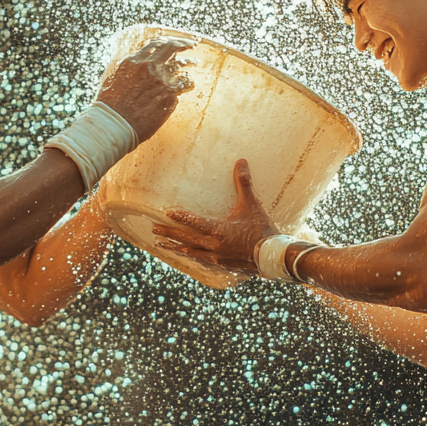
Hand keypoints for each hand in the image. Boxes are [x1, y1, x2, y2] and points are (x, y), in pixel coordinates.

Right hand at [96, 36, 195, 142]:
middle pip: (172, 48)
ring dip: (190, 62)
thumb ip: (129, 68)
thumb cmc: (111, 105)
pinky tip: (188, 84)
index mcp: (134, 61)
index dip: (168, 40)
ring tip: (195, 63)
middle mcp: (149, 67)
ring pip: (182, 66)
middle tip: (192, 45)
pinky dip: (187, 83)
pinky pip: (184, 85)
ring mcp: (161, 81)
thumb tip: (137, 63)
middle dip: (184, 43)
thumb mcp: (114, 78)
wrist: (115, 124)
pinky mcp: (170, 96)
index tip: (174, 41)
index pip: (156, 43)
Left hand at [152, 159, 280, 274]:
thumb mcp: (252, 204)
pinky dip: (191, 256)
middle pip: (185, 238)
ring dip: (175, 247)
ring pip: (190, 252)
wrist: (273, 256)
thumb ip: (244, 183)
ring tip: (162, 245)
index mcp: (217, 230)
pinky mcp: (223, 264)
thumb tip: (241, 161)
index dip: (179, 216)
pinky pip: (201, 259)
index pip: (193, 222)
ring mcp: (217, 257)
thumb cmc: (262, 229)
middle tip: (154, 229)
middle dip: (169, 232)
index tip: (166, 212)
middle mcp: (213, 245)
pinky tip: (187, 255)